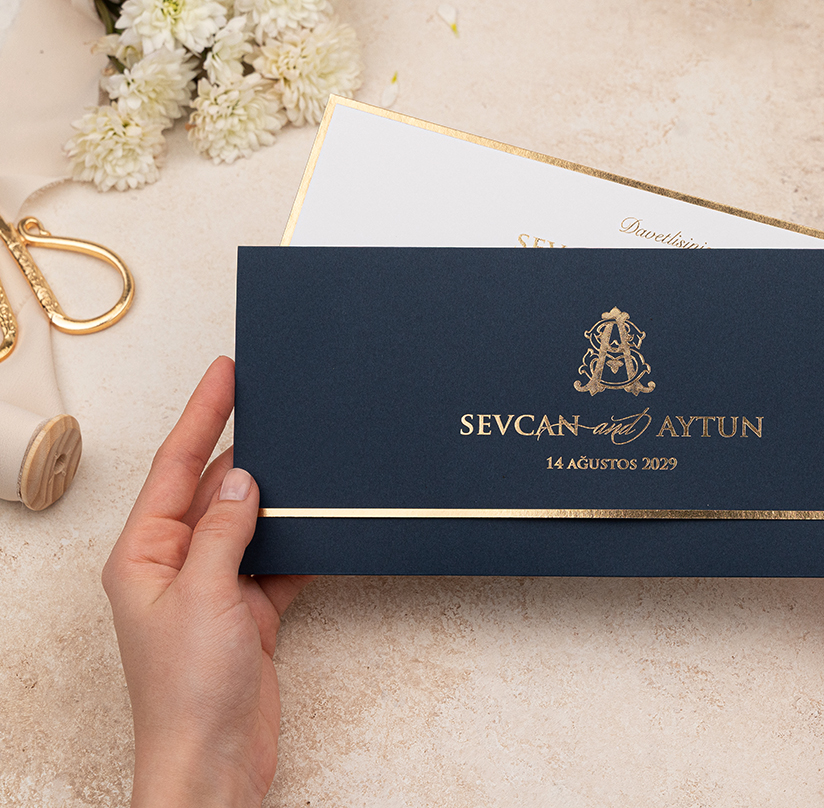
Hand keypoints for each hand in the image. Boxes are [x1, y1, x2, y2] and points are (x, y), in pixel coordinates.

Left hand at [103, 357, 312, 807]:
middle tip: (274, 405)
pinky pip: (277, 561)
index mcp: (144, 554)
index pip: (177, 466)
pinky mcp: (250, 612)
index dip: (203, 414)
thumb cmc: (187, 691)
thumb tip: (243, 479)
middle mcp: (176, 565)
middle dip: (244, 451)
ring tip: (304, 460)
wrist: (217, 760)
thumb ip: (225, 530)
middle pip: (214, 490)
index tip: (226, 373)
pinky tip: (322, 526)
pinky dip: (300, 545)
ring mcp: (214, 589)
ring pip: (250, 524)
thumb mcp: (203, 595)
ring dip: (277, 500)